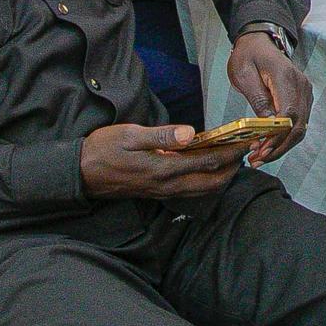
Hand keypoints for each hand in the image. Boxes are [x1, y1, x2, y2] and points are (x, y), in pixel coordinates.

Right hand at [79, 122, 243, 199]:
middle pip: (211, 183)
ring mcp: (163, 191)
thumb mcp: (130, 135)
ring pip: (202, 190)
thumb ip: (161, 135)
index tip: (244, 141)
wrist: (81, 173)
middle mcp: (168, 185)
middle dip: (232, 168)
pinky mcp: (158, 192)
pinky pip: (190, 190)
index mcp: (164, 169)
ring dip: (221, 177)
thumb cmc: (103, 149)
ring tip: (231, 159)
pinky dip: (206, 180)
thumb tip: (191, 133)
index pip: (207, 162)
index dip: (229, 153)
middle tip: (244, 151)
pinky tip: (206, 167)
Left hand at [226, 28, 312, 162]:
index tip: (261, 149)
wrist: (258, 42)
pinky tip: (270, 144)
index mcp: (286, 78)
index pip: (289, 114)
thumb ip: (258, 99)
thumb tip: (268, 125)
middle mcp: (301, 86)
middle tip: (258, 158)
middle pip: (298, 125)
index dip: (277, 136)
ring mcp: (304, 92)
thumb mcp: (244, 75)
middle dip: (279, 147)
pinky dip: (285, 137)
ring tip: (261, 155)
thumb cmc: (248, 55)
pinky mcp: (302, 98)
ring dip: (282, 145)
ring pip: (300, 127)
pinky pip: (298, 122)